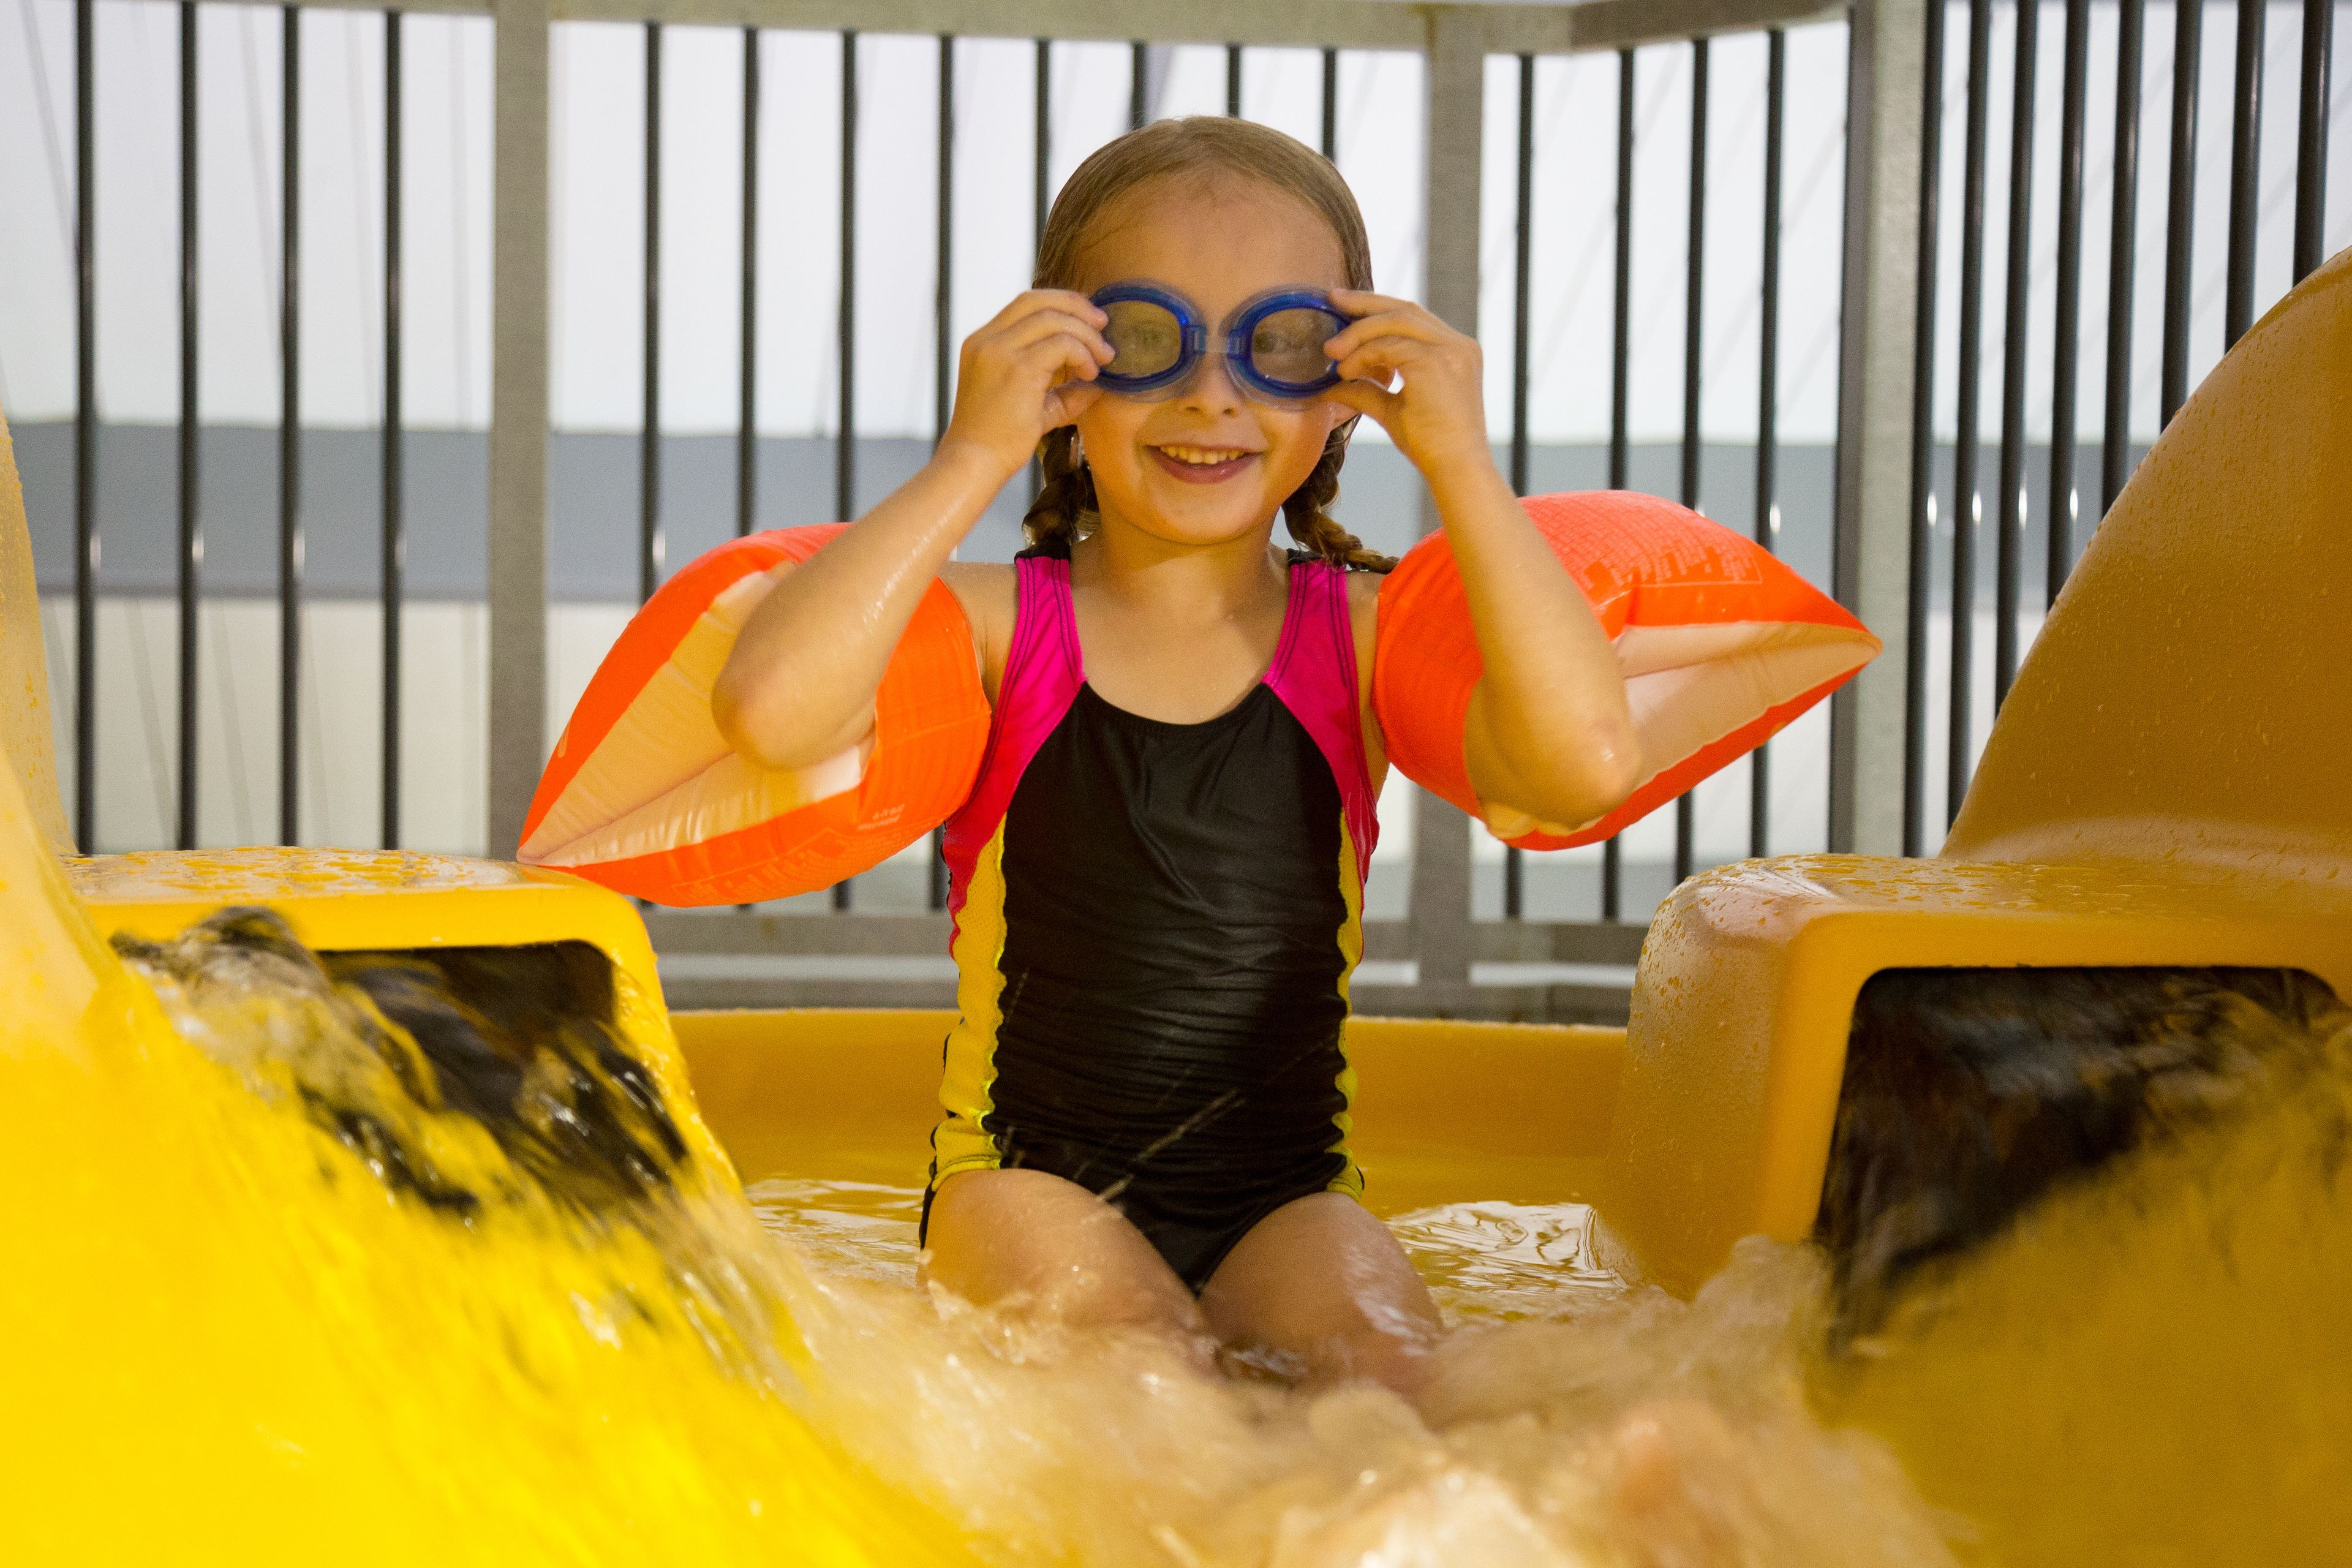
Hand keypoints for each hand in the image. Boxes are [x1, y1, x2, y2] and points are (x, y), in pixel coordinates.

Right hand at [939, 290, 1114, 478]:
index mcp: (983, 342)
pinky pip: (1061, 344)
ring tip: (1103, 358)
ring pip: (1053, 318)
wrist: (974, 464)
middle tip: (1104, 327)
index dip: (1061, 304)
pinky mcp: (1017, 369)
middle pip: (1038, 300)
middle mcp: (987, 339)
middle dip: (1078, 307)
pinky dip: (1082, 354)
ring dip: (1086, 334)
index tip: (1088, 320)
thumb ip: (1062, 390)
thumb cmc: (998, 441)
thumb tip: (1098, 384)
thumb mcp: (1032, 406)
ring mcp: (999, 351)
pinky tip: (1090, 374)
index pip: (1025, 304)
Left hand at [1320, 289, 1497, 484]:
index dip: (1377, 307)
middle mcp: (1457, 344)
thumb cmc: (1431, 446)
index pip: (1412, 317)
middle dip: (1364, 303)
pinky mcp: (1437, 363)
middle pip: (1405, 309)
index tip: (1345, 305)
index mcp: (1455, 350)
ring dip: (1358, 333)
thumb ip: (1367, 390)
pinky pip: (1389, 347)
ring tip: (1331, 351)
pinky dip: (1362, 355)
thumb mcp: (1392, 409)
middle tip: (1332, 301)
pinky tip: (1346, 371)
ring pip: (1395, 322)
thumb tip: (1332, 385)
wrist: (1456, 470)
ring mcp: (1451, 350)